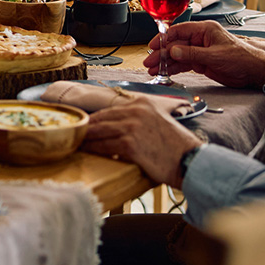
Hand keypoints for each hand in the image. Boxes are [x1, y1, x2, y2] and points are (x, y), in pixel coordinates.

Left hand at [84, 102, 202, 187]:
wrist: (191, 161)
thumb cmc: (176, 147)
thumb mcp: (158, 121)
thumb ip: (139, 119)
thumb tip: (118, 125)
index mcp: (142, 103)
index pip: (110, 110)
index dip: (95, 119)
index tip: (83, 124)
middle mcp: (136, 111)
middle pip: (102, 119)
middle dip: (86, 128)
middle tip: (73, 133)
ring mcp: (132, 127)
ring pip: (99, 131)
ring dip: (85, 138)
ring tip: (74, 142)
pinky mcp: (130, 144)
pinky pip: (104, 146)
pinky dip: (93, 149)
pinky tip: (85, 151)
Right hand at [144, 20, 264, 88]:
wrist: (254, 72)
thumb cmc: (241, 58)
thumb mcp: (215, 55)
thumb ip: (192, 54)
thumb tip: (173, 51)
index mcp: (204, 30)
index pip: (179, 30)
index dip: (164, 37)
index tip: (153, 45)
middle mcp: (200, 39)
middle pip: (176, 44)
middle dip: (162, 53)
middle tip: (149, 61)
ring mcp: (200, 50)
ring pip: (178, 55)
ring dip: (165, 62)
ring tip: (152, 70)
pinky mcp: (201, 62)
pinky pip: (184, 64)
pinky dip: (174, 68)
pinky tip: (164, 72)